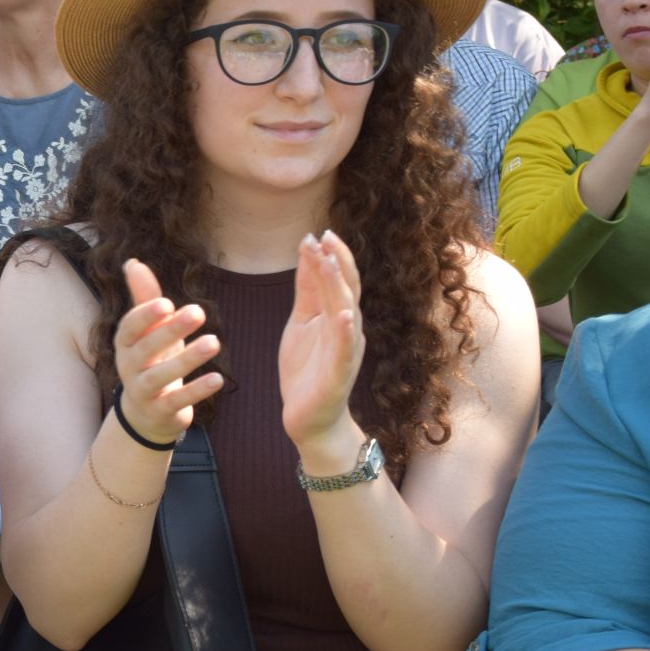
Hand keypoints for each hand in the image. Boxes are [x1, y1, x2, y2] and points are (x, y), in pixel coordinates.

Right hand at [113, 258, 224, 443]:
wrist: (145, 414)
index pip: (130, 327)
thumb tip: (133, 262)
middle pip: (145, 349)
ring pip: (160, 376)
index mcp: (125, 344)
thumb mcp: (148, 331)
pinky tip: (219, 379)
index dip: (145, 315)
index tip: (168, 302)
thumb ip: (143, 298)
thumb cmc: (151, 361)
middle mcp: (129, 367)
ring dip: (187, 359)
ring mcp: (142, 392)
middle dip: (170, 331)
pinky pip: (177, 401)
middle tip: (198, 312)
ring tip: (215, 342)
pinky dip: (196, 391)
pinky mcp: (159, 411)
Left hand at [279, 231, 365, 448]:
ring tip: (331, 262)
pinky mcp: (339, 374)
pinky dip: (346, 332)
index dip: (330, 257)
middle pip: (346, 290)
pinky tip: (345, 315)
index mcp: (337, 316)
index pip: (337, 281)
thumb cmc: (307, 369)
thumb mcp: (301, 322)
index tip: (318, 233)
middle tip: (326, 237)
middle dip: (338, 263)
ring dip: (339, 287)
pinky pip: (345, 350)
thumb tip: (308, 252)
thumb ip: (307, 290)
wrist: (309, 417)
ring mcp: (345, 351)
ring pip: (345, 313)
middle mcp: (347, 330)